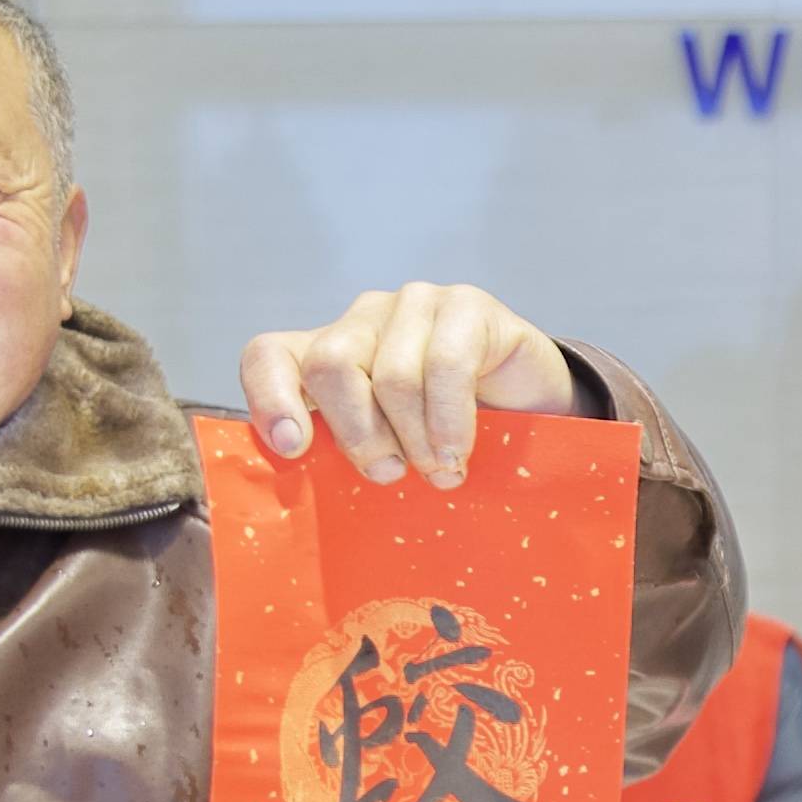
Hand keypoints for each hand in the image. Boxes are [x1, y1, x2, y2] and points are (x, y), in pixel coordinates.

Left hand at [238, 283, 579, 485]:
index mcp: (327, 357)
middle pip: (330, 365)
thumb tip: (306, 495)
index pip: (269, 356)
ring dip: (418, 439)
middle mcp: (362, 321)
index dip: (270, 398)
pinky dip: (452, 420)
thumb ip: (346, 462)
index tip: (294, 448)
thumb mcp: (387, 456)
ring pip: (392, 374)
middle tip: (390, 474)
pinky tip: (460, 449)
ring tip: (440, 471)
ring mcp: (414, 306)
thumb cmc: (444, 445)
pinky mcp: (466, 306)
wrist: (533, 417)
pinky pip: (447, 364)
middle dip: (360, 434)